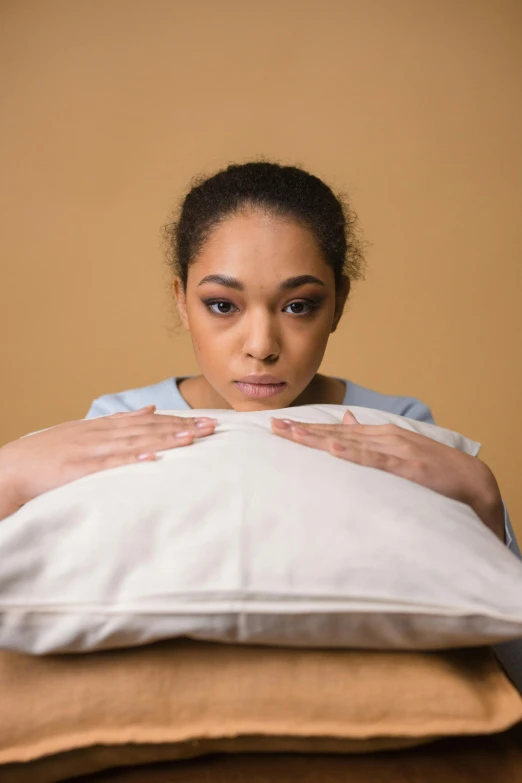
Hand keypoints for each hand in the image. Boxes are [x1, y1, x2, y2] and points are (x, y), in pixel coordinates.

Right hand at [0, 406, 215, 518]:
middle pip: (149, 428)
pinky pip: (109, 464)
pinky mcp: (78, 469)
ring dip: (165, 439)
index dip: (180, 420)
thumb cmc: (48, 454)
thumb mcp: (85, 432)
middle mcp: (101, 434)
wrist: (11, 468)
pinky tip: (152, 458)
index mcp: (104, 427)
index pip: (150, 421)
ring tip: (192, 438)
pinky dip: (131, 460)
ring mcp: (90, 450)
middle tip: (213, 428)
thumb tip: (150, 409)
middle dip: (182, 427)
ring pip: (134, 442)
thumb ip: (119, 422)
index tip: (206, 422)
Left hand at [271, 410, 505, 540]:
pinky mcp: (406, 466)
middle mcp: (384, 437)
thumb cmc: (434, 471)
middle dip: (303, 431)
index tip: (281, 427)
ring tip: (292, 435)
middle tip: (273, 426)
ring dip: (319, 438)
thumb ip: (370, 439)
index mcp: (380, 435)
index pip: (335, 431)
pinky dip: (353, 453)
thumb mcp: (399, 450)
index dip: (307, 429)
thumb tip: (343, 423)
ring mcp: (395, 450)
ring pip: (349, 443)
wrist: (472, 481)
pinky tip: (333, 447)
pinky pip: (375, 460)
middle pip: (335, 434)